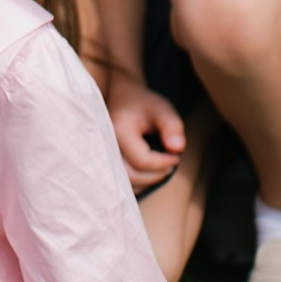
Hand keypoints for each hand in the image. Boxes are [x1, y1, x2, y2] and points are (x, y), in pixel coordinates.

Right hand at [106, 73, 186, 193]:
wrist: (123, 99)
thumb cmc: (144, 104)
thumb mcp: (162, 109)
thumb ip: (172, 126)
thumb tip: (177, 149)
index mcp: (119, 131)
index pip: (142, 161)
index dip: (163, 163)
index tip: (176, 155)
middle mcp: (105, 146)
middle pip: (132, 176)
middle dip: (156, 175)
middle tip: (171, 163)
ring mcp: (102, 156)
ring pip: (125, 183)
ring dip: (147, 180)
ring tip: (161, 165)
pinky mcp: (105, 163)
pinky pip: (121, 181)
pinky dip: (139, 180)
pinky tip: (149, 169)